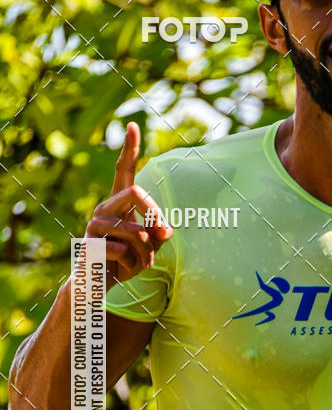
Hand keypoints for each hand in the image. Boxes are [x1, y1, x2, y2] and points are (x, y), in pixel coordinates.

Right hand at [85, 122, 172, 288]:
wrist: (97, 284)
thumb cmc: (127, 261)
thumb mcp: (151, 246)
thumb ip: (160, 232)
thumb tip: (164, 228)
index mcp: (119, 203)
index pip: (125, 171)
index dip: (129, 149)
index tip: (133, 124)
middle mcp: (104, 208)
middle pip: (136, 192)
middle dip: (154, 215)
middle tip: (162, 234)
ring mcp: (94, 225)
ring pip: (136, 231)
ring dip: (147, 253)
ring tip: (142, 264)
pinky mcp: (89, 244)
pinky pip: (123, 251)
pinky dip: (133, 265)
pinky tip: (124, 270)